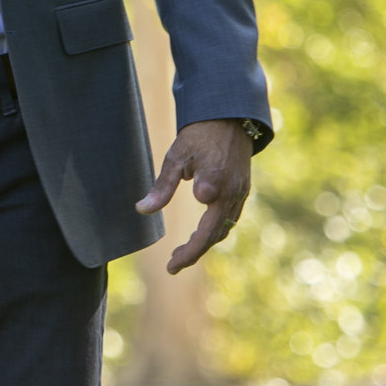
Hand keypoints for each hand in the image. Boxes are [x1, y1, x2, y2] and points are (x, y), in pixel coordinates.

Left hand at [135, 119, 252, 274]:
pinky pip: (229, 220)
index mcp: (215, 182)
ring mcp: (240, 194)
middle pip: (214, 234)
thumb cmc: (198, 136)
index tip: (172, 260)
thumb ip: (162, 187)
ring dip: (203, 245)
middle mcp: (232, 192)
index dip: (191, 245)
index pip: (204, 225)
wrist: (229, 118)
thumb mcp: (175, 157)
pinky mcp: (243, 192)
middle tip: (171, 267)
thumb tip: (141, 211)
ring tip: (180, 256)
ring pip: (223, 229)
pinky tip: (198, 237)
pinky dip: (213, 233)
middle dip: (193, 254)